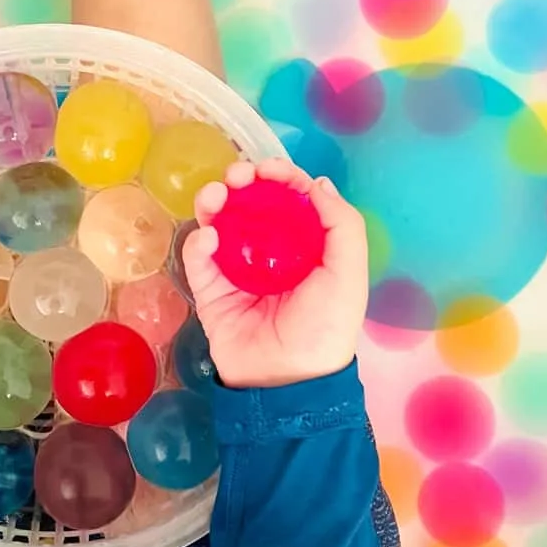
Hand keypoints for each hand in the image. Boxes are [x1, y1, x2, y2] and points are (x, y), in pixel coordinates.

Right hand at [183, 158, 367, 388]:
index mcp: (303, 245)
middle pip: (249, 204)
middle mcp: (268, 251)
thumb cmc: (325, 325)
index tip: (269, 168)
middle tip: (237, 176)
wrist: (289, 378)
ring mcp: (236, 269)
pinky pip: (198, 259)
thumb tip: (317, 183)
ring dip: (214, 202)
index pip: (288, 200)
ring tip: (217, 197)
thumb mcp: (348, 274)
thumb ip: (342, 225)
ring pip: (219, 223)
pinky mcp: (210, 290)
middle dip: (241, 182)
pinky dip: (199, 242)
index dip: (279, 177)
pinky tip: (209, 238)